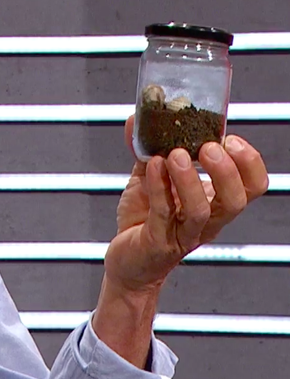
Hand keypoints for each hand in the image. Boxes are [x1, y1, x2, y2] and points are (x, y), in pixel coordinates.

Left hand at [92, 118, 268, 367]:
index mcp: (214, 203)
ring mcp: (183, 233)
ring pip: (201, 211)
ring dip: (190, 180)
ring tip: (176, 155)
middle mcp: (206, 221)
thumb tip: (137, 116)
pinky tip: (152, 166)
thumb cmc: (144, 220)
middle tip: (210, 147)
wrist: (127, 261)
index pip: (251, 187)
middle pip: (236, 200)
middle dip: (227, 171)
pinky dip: (158, 187)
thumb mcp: (148, 178)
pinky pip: (163, 214)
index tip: (231, 138)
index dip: (249, 163)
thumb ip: (147, 149)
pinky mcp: (158, 242)